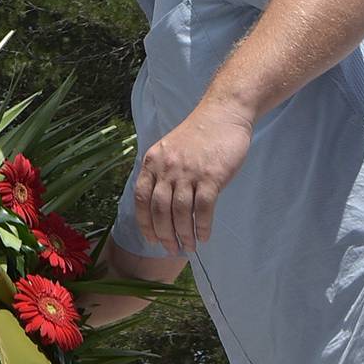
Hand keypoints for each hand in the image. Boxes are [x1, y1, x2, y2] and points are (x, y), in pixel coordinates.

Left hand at [133, 92, 254, 255]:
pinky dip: (202, 226)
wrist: (223, 113)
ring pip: (180, 213)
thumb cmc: (198, 135)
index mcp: (152, 161)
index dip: (144, 223)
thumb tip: (158, 207)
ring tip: (188, 247)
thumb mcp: (169, 150)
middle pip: (159, 210)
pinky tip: (204, 236)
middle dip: (164, 235)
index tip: (151, 239)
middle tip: (171, 249)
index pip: (140, 198)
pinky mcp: (211, 176)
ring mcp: (189, 172)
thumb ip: (161, 173)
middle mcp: (167, 167)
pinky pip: (203, 208)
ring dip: (183, 235)